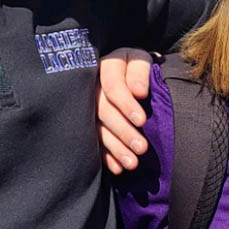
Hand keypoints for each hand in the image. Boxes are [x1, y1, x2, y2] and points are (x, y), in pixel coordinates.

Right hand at [98, 48, 154, 174]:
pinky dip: (106, 157)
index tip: (142, 120)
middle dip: (123, 130)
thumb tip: (138, 92)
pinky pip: (93, 142)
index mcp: (106, 67)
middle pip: (103, 111)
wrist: (128, 72)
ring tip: (133, 164)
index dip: (126, 103)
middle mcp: (92, 88)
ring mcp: (86, 108)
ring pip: (98, 129)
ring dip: (116, 148)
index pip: (112, 85)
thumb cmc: (136, 67)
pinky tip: (118, 168)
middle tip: (142, 148)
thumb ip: (140, 72)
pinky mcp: (87, 125)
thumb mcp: (140, 61)